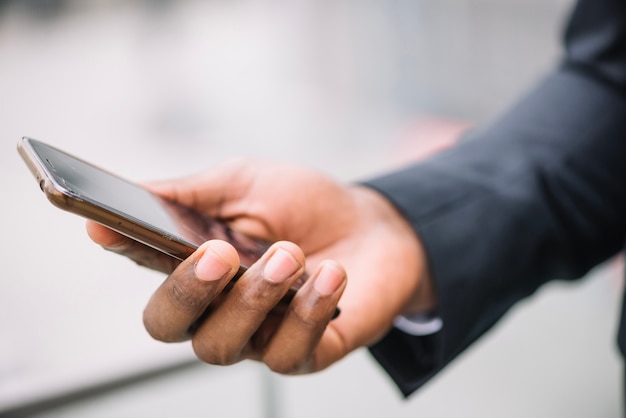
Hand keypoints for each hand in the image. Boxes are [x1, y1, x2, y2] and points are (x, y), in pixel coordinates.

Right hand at [87, 159, 432, 373]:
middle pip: (169, 326)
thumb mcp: (248, 184)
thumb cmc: (307, 206)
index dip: (121, 248)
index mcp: (199, 264)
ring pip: (224, 346)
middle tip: (218, 253)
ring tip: (289, 254)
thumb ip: (194, 193)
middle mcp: (220, 308)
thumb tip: (136, 193)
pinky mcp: (305, 354)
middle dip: (187, 292)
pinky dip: (308, 310)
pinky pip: (288, 353)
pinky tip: (330, 275)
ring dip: (254, 297)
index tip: (104, 224)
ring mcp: (260, 335)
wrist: (377, 227)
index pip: (146, 266)